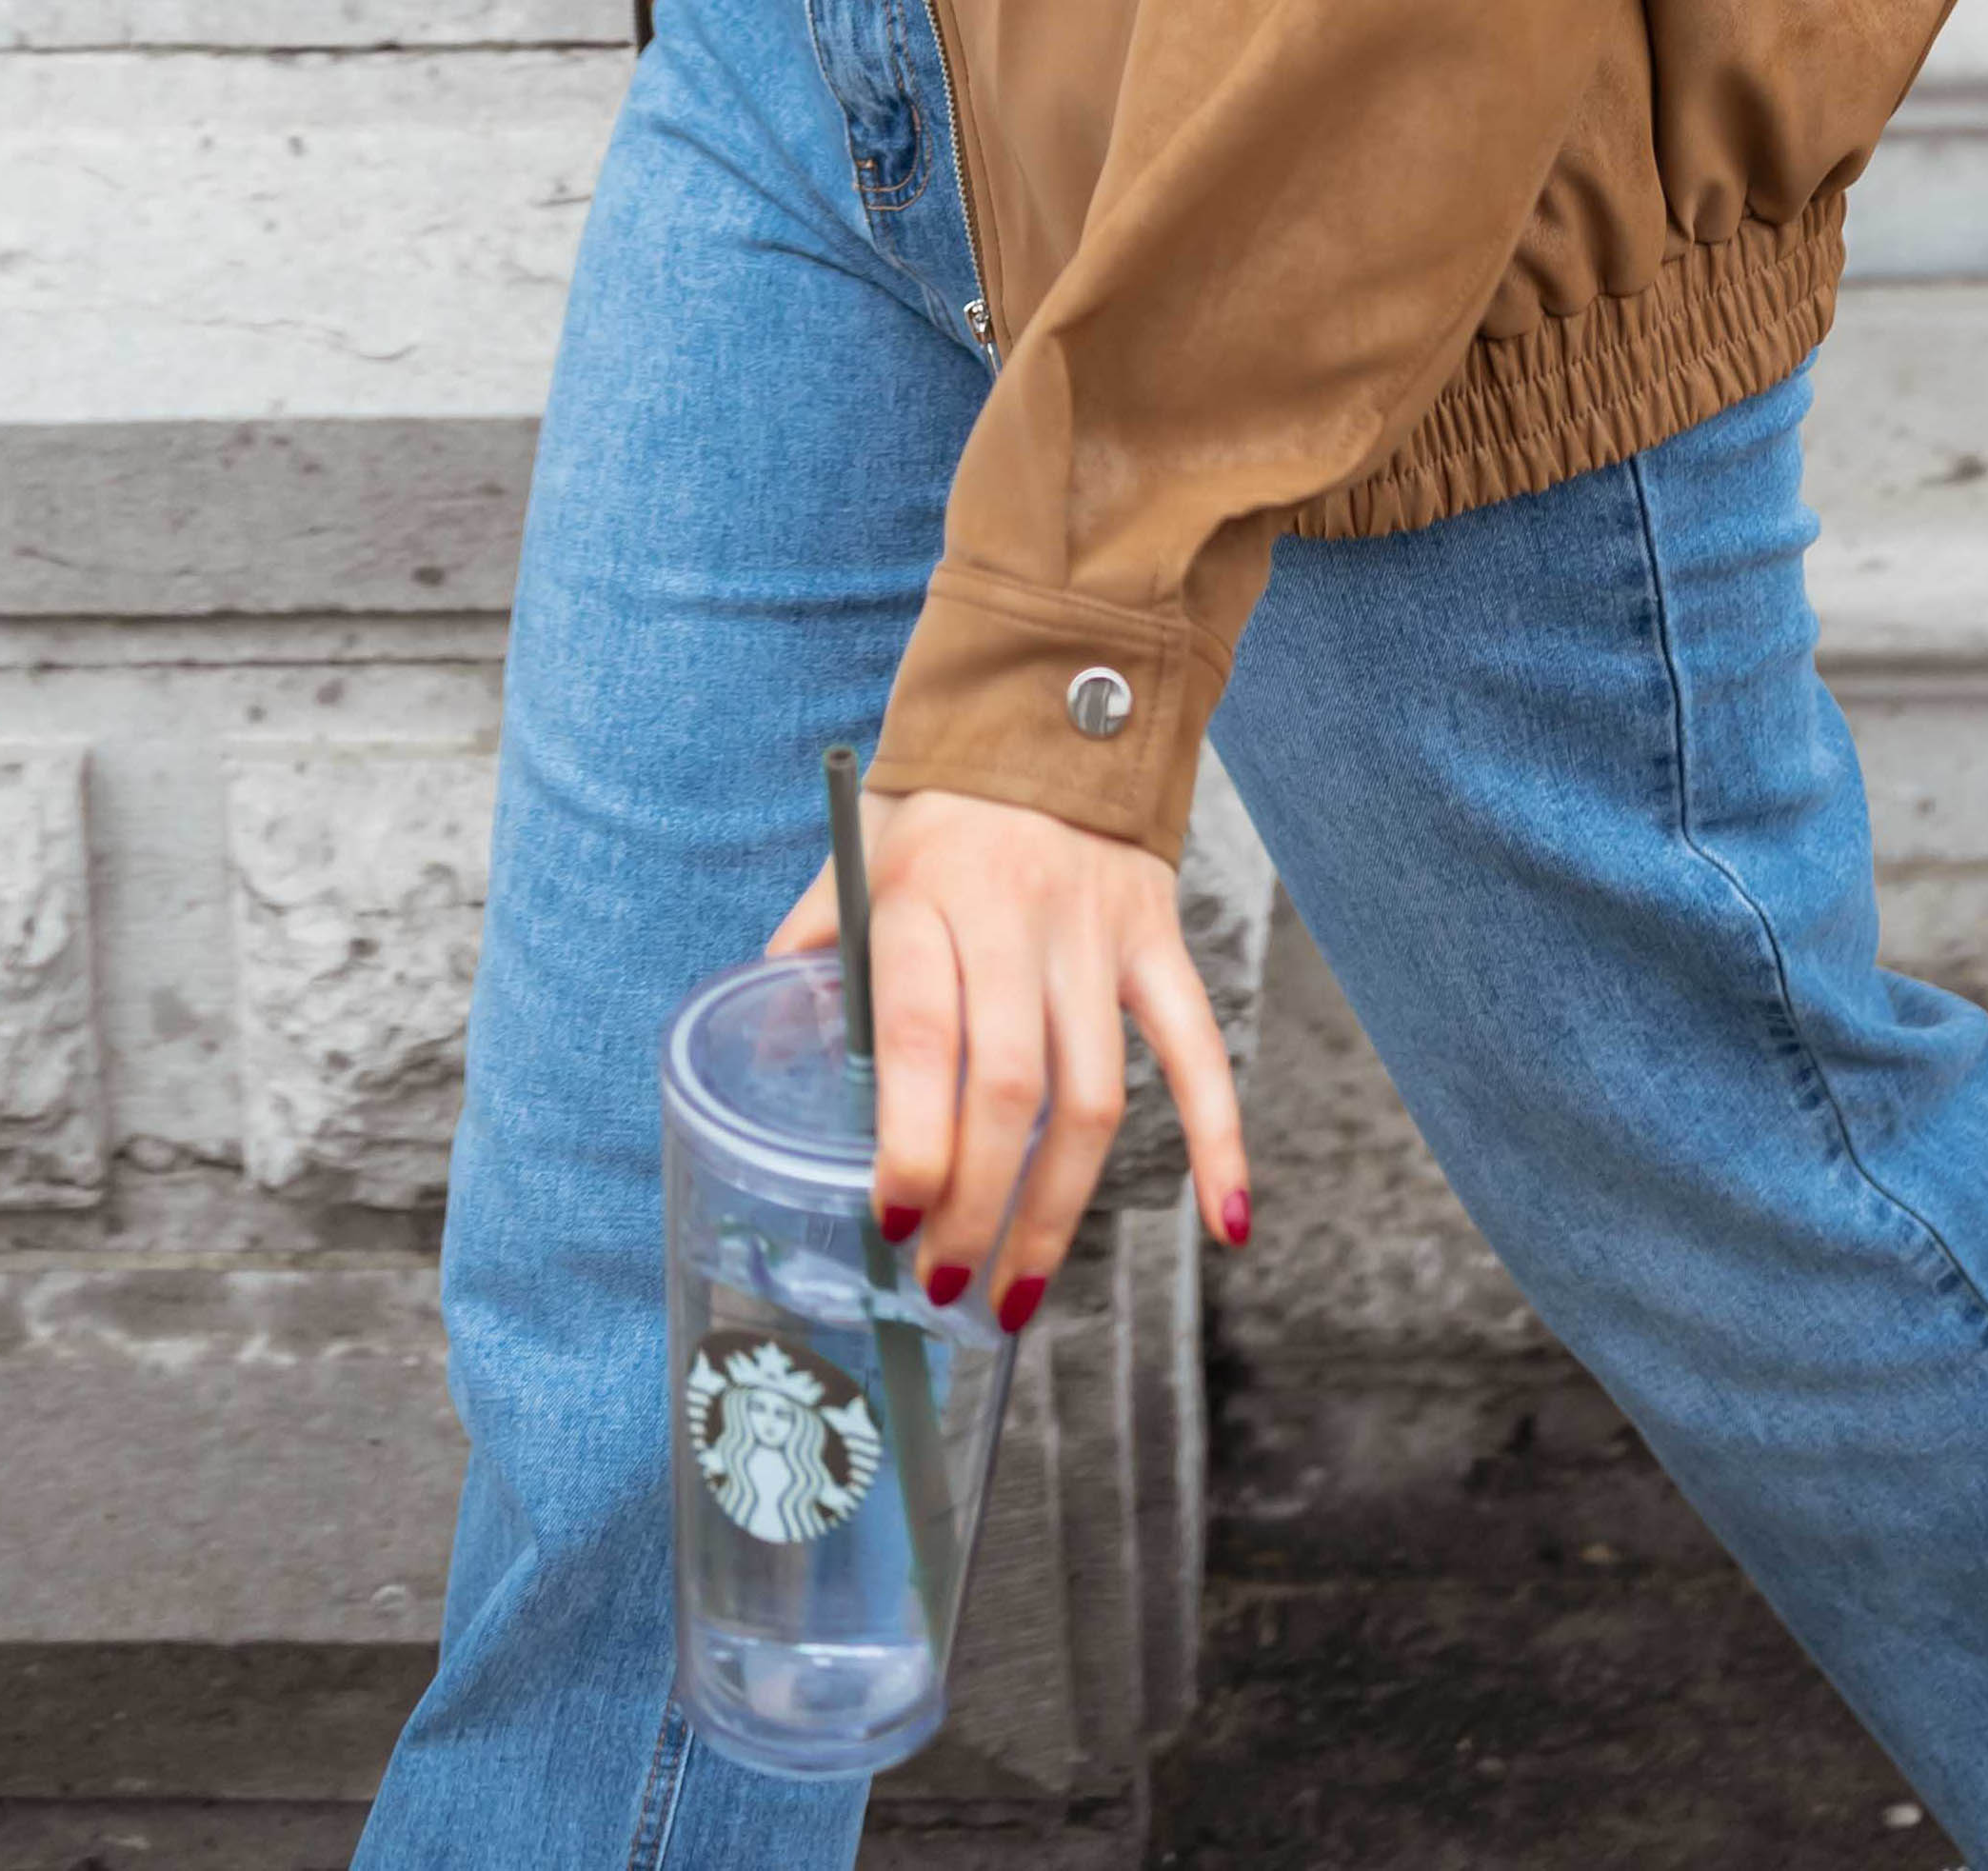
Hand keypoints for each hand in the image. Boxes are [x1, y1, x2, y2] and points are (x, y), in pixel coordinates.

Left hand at [767, 782, 1249, 1324]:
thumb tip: (759, 1048)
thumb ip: (814, 947)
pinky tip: (1227, 1222)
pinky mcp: (1157, 939)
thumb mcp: (857, 857)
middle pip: (1011, 1088)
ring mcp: (1095, 932)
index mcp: (925, 898)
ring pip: (1093, 1093)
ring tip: (1021, 1289)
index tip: (895, 1222)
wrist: (1054, 699)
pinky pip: (1200, 1049)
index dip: (914, 1143)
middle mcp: (1015, 917)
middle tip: (946, 1286)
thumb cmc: (939, 804)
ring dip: (1059, 1209)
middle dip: (977, 1205)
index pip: (924, 1038)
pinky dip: (1222, 1138)